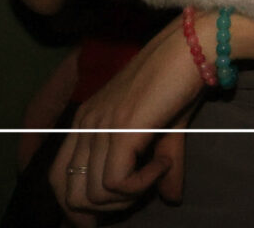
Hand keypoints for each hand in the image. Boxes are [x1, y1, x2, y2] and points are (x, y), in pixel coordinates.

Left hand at [49, 17, 205, 224]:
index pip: (58, 178)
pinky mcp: (122, 130)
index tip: (110, 212)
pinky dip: (142, 185)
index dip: (78, 206)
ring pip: (93, 194)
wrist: (195, 43)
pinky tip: (164, 163)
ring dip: (128, 197)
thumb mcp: (167, 127)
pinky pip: (117, 182)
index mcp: (86, 121)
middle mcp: (85, 124)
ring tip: (158, 174)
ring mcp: (101, 126)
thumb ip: (164, 164)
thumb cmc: (181, 78)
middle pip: (69, 195)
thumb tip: (172, 199)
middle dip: (102, 211)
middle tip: (138, 198)